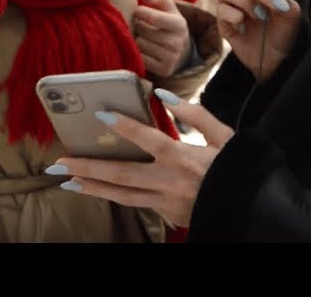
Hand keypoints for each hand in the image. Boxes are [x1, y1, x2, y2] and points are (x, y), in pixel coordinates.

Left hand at [51, 89, 233, 228]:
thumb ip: (195, 114)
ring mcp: (166, 202)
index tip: (100, 115)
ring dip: (92, 187)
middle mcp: (170, 181)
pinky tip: (98, 189)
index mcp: (184, 157)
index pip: (148, 138)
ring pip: (122, 195)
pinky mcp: (168, 215)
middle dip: (88, 167)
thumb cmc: (238, 166)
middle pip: (122, 173)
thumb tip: (165, 96)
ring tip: (67, 181)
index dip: (124, 126)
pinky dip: (116, 196)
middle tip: (59, 163)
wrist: (251, 207)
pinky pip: (137, 204)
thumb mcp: (225, 136)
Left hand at [134, 0, 192, 77]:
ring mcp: (172, 58)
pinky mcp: (164, 70)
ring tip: (144, 37)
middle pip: (142, 30)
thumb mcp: (169, 8)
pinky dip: (139, 53)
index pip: (152, 17)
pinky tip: (145, 49)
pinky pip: (140, 59)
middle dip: (138, 26)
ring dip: (137, 39)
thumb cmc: (169, 24)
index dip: (140, 12)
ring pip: (139, 44)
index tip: (138, 11)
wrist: (182, 51)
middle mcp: (177, 42)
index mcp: (179, 24)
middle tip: (142, 26)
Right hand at [213, 0, 300, 80]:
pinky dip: (235, 17)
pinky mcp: (223, 23)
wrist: (278, 60)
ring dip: (244, 1)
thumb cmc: (285, 34)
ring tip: (258, 17)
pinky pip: (221, 10)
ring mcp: (231, 6)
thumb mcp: (291, 13)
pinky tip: (245, 28)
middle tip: (274, 9)